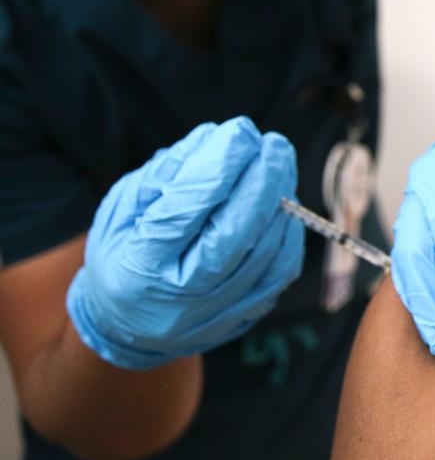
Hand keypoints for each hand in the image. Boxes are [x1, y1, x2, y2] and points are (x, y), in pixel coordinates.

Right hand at [66, 117, 304, 369]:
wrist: (130, 327)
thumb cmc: (124, 254)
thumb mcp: (121, 211)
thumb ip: (165, 175)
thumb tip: (215, 138)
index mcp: (139, 268)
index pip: (184, 211)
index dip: (217, 168)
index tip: (239, 131)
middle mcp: (181, 298)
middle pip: (234, 235)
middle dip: (261, 181)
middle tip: (272, 143)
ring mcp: (218, 313)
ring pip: (265, 253)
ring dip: (280, 201)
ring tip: (279, 164)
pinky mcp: (246, 316)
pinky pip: (281, 271)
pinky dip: (288, 232)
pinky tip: (284, 202)